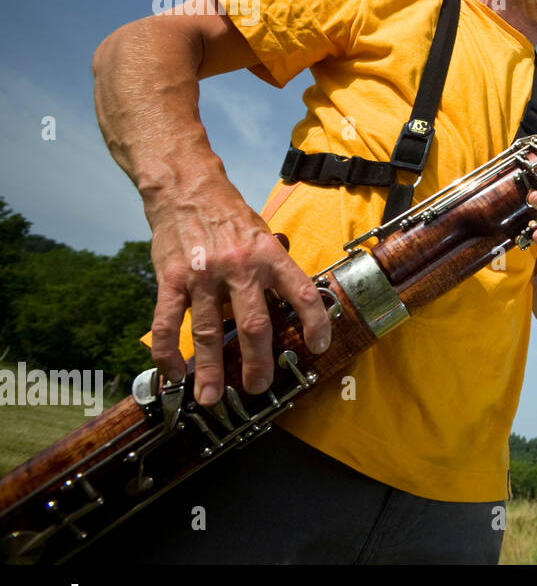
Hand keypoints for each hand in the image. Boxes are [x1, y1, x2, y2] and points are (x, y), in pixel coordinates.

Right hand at [147, 185, 330, 405]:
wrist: (186, 188)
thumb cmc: (228, 217)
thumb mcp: (262, 236)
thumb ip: (273, 271)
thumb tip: (287, 308)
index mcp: (270, 255)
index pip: (303, 294)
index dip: (315, 323)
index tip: (319, 346)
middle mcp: (240, 267)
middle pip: (256, 325)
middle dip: (258, 363)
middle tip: (257, 386)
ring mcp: (204, 275)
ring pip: (210, 332)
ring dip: (209, 370)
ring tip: (211, 397)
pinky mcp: (172, 279)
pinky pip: (168, 323)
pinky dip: (167, 352)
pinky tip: (172, 372)